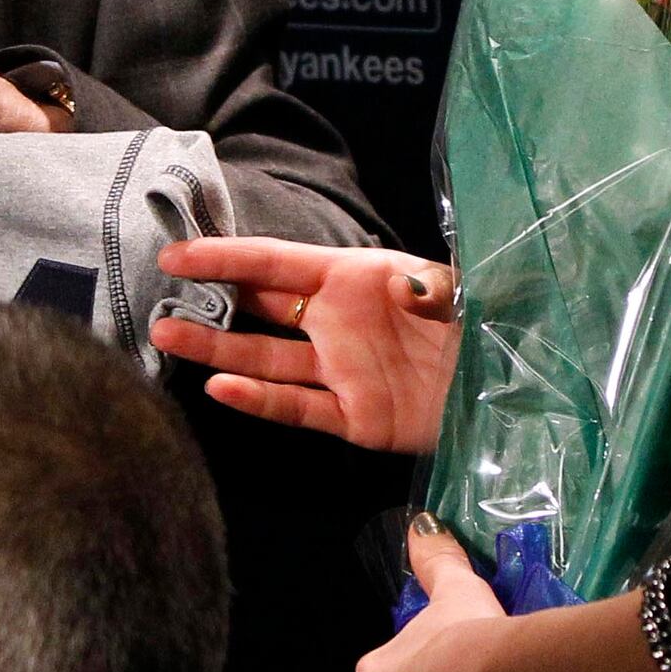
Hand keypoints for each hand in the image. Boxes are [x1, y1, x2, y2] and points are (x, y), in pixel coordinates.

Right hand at [149, 242, 457, 452]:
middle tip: (159, 297)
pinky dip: (259, 399)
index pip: (277, 263)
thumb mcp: (460, 290)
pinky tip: (221, 388)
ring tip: (168, 338)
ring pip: (265, 358)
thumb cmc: (484, 323)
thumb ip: (430, 288)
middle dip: (210, 301)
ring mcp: (341, 371)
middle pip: (261, 307)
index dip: (226, 257)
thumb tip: (403, 290)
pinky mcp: (354, 417)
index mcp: (356, 278)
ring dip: (217, 350)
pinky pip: (297, 406)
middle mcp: (338, 321)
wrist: (512, 388)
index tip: (176, 254)